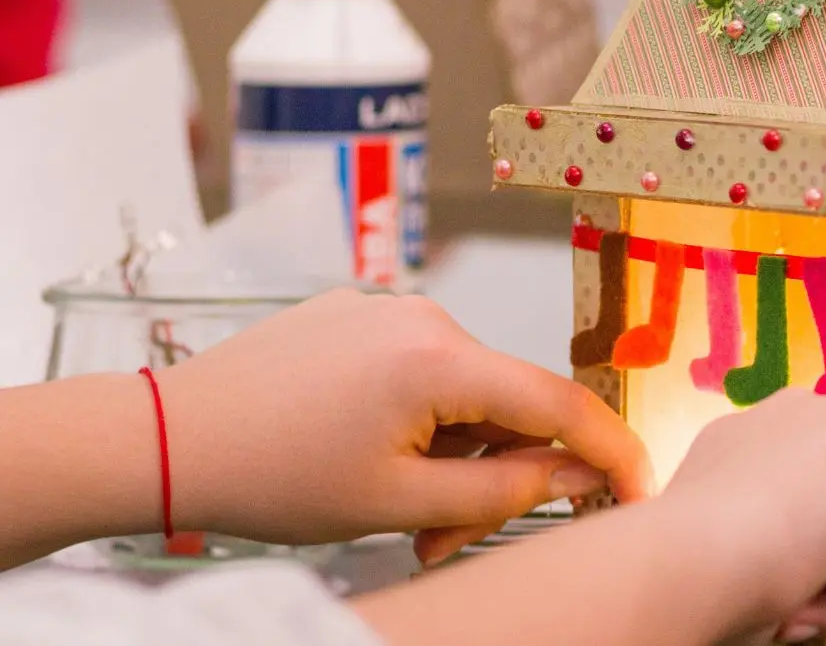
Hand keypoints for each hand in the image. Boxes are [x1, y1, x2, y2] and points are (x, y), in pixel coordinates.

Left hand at [153, 288, 647, 563]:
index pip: (558, 404)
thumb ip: (504, 492)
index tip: (639, 487)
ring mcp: (386, 306)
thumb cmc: (270, 474)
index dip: (610, 450)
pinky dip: (422, 418)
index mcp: (438, 358)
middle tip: (448, 539)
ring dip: (455, 452)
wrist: (164, 437)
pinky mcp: (356, 311)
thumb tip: (577, 476)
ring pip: (465, 388)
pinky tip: (371, 453)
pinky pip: (422, 367)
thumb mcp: (399, 505)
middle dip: (498, 473)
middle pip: (508, 400)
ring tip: (399, 506)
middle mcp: (423, 315)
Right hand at [353, 389, 825, 645]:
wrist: (696, 557)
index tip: (774, 584)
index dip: (814, 562)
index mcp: (754, 441)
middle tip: (793, 587)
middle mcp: (801, 416)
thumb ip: (773, 546)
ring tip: (804, 574)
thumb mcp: (735, 553)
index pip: (825, 503)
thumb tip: (795, 594)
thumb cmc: (695, 577)